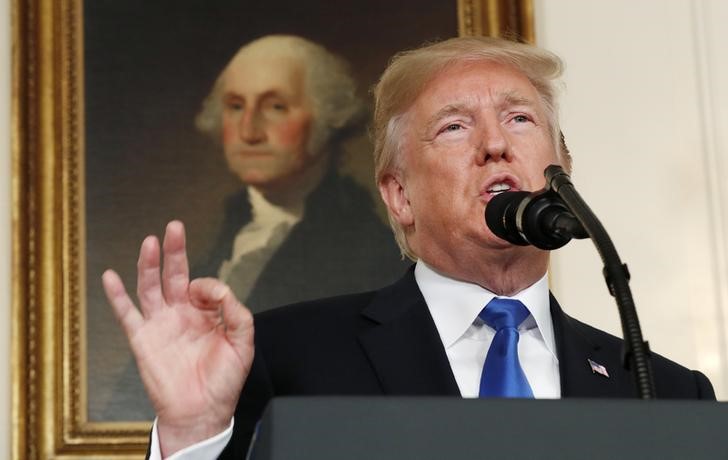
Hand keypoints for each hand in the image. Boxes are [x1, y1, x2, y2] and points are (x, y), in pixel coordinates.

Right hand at [102, 221, 253, 455]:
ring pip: (151, 287)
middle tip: (175, 227)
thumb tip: (221, 291)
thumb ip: (238, 315)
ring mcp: (160, 324)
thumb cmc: (223, 381)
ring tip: (150, 243)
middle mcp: (181, 313)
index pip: (204, 286)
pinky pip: (127, 314)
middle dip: (175, 251)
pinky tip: (111, 276)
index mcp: (206, 313)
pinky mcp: (143, 339)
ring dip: (149, 265)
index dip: (209, 287)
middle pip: (175, 275)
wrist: (202, 412)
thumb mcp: (243, 345)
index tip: (214, 299)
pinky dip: (117, 296)